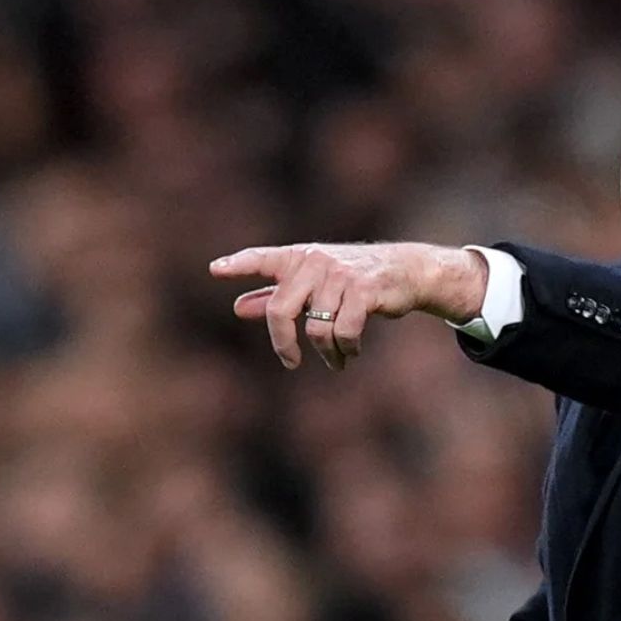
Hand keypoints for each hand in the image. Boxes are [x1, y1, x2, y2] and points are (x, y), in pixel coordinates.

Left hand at [209, 241, 485, 370]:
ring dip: (327, 353)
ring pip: (317, 329)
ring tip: (336, 361)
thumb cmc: (352, 279)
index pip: (263, 259)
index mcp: (298, 258)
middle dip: (283, 344)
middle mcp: (314, 261)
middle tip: (289, 363)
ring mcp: (339, 275)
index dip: (239, 265)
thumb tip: (238, 308)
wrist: (405, 270)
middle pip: (281, 309)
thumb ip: (275, 295)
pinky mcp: (364, 290)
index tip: (215, 270)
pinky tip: (351, 352)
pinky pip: (344, 331)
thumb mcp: (313, 285)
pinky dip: (347, 348)